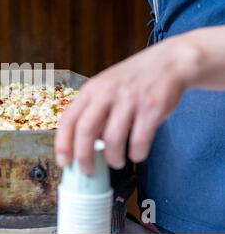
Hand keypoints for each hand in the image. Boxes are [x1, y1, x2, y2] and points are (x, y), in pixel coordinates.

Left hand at [55, 33, 201, 172]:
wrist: (169, 62)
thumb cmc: (133, 80)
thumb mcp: (106, 88)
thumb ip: (93, 112)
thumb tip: (84, 144)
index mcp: (92, 89)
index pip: (68, 119)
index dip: (63, 144)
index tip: (63, 162)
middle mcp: (107, 93)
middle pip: (86, 130)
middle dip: (84, 157)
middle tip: (88, 171)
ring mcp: (129, 100)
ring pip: (112, 139)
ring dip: (113, 158)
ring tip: (116, 162)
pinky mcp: (152, 108)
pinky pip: (139, 140)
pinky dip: (136, 153)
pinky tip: (136, 154)